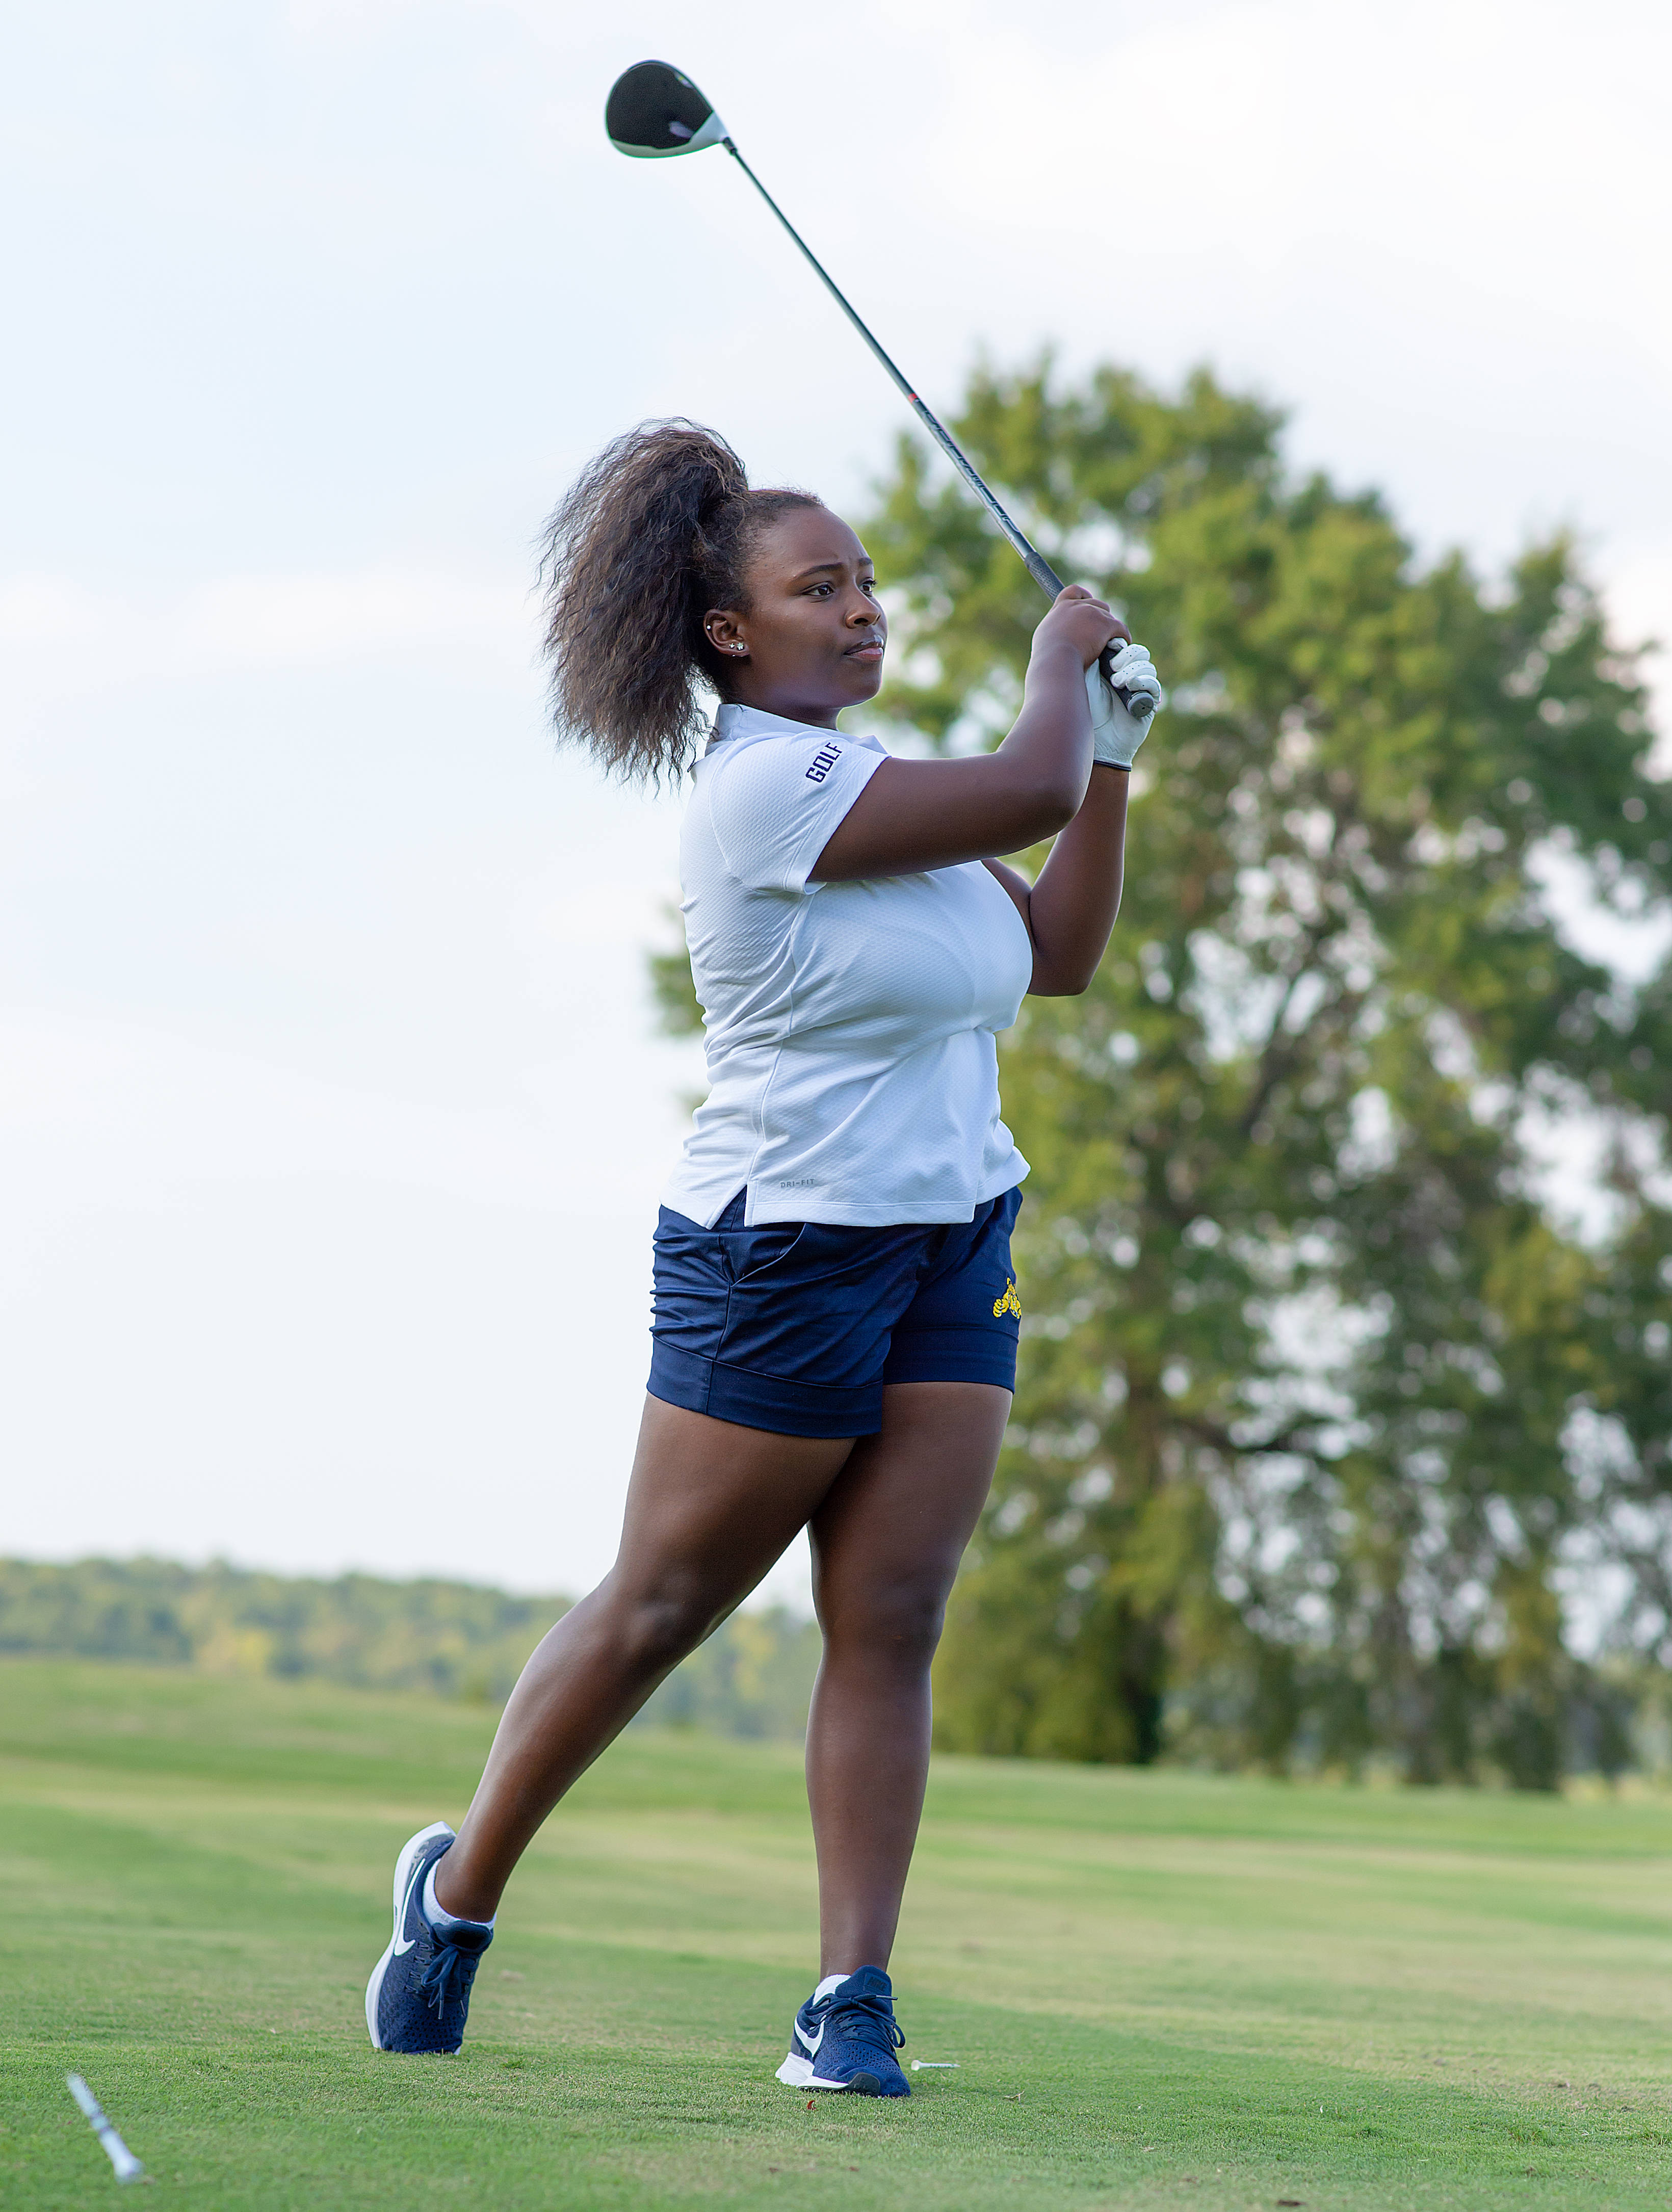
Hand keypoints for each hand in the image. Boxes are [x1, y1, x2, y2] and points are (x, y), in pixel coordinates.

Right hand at [1032, 583, 1129, 671]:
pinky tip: (1123, 642)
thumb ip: (1056, 629)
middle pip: (1097, 604)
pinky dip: (1123, 635)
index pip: (1074, 591)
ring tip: (1110, 641)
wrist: (1057, 659)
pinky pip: (1121, 628)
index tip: (1087, 605)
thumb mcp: (1045, 636)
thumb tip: (1062, 635)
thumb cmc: (1049, 655)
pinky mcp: (1106, 624)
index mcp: (1061, 608)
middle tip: (1100, 632)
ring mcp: (1093, 613)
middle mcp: (1078, 606)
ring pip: (1109, 617)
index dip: (1083, 597)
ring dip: (1110, 628)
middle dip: (1101, 617)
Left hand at [1086, 641, 1162, 767]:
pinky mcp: (1147, 703)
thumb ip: (1091, 656)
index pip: (1123, 646)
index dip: (1118, 644)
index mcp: (1110, 668)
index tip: (1107, 648)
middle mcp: (1126, 676)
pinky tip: (1130, 686)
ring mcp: (1138, 689)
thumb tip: (1099, 636)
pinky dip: (1144, 681)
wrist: (1091, 738)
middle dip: (1126, 656)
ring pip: (1147, 666)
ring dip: (1132, 670)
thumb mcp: (1083, 677)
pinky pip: (1153, 684)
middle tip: (1111, 668)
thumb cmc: (1082, 708)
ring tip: (1116, 682)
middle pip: (1138, 652)